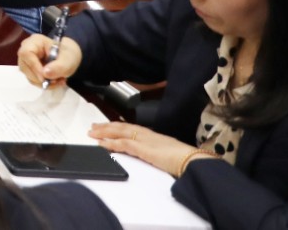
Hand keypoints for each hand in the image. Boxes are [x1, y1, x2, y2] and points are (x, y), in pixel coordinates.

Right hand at [16, 33, 82, 86]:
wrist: (69, 57)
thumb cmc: (67, 54)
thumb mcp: (68, 60)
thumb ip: (58, 66)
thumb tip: (45, 74)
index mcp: (35, 42)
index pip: (26, 53)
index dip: (33, 67)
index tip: (44, 78)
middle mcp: (27, 50)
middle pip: (25, 67)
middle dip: (41, 78)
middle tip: (56, 81)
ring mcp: (27, 61)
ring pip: (29, 76)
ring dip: (44, 83)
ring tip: (59, 81)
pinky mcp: (30, 70)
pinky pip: (33, 81)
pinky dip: (45, 84)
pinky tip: (55, 82)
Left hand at [87, 122, 202, 177]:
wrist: (194, 161)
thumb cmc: (187, 160)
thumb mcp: (170, 154)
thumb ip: (160, 153)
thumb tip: (156, 156)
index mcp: (154, 136)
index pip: (132, 128)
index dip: (118, 126)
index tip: (108, 126)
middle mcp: (148, 135)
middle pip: (123, 127)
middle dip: (107, 127)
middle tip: (94, 127)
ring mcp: (145, 140)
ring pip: (120, 133)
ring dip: (104, 132)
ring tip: (92, 133)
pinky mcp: (143, 149)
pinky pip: (123, 144)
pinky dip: (110, 143)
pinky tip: (101, 144)